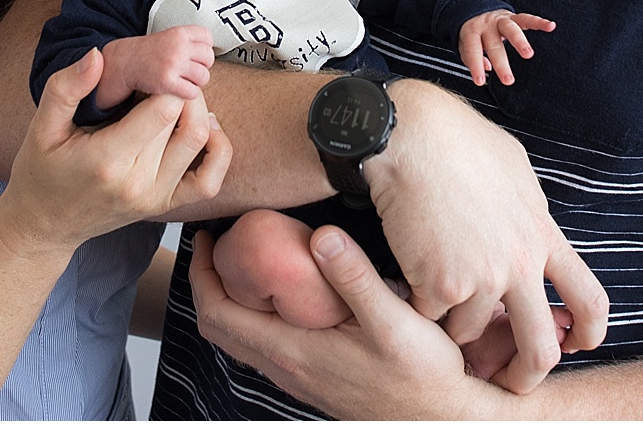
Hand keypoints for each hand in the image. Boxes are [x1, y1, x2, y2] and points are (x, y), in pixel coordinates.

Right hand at [0, 49, 230, 256]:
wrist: (44, 225)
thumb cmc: (40, 172)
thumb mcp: (41, 127)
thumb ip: (66, 88)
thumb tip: (98, 55)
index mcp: (108, 159)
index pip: (163, 107)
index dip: (164, 78)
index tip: (147, 69)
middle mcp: (139, 183)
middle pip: (186, 120)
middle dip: (180, 88)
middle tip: (161, 76)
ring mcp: (157, 198)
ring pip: (202, 142)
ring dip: (199, 110)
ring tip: (176, 97)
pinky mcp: (166, 207)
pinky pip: (210, 180)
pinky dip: (217, 149)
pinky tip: (203, 128)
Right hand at [95, 27, 215, 109]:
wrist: (122, 63)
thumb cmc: (148, 53)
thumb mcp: (169, 37)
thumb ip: (189, 42)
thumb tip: (212, 56)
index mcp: (179, 32)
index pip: (208, 38)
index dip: (203, 49)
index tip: (193, 56)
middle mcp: (177, 46)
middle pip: (208, 58)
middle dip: (201, 67)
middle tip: (188, 72)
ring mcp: (173, 63)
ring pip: (203, 76)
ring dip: (196, 82)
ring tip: (183, 82)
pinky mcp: (167, 82)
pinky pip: (192, 92)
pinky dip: (187, 95)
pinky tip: (177, 91)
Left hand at [190, 225, 508, 419]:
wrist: (440, 417)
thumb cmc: (420, 375)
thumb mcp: (392, 319)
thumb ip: (354, 276)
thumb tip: (321, 235)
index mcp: (293, 350)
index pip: (219, 314)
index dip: (202, 274)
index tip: (206, 239)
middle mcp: (287, 367)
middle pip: (221, 328)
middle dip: (208, 284)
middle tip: (217, 245)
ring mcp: (298, 376)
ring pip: (241, 339)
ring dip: (231, 300)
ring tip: (245, 261)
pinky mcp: (314, 377)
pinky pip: (265, 345)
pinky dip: (256, 315)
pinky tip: (284, 292)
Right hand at [366, 80, 606, 392]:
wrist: (411, 136)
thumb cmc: (457, 140)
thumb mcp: (513, 171)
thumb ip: (528, 210)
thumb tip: (532, 226)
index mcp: (543, 234)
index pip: (589, 298)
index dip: (590, 332)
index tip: (577, 344)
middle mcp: (519, 263)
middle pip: (541, 348)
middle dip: (526, 375)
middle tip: (509, 379)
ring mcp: (480, 277)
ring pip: (469, 332)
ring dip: (450, 319)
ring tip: (431, 281)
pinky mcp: (439, 284)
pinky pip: (428, 315)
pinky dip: (415, 301)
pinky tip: (407, 267)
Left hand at [457, 10, 554, 86]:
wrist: (474, 8)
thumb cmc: (472, 32)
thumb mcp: (463, 44)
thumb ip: (471, 56)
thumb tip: (486, 67)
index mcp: (472, 32)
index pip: (472, 49)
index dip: (476, 66)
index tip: (480, 81)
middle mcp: (487, 25)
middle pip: (494, 44)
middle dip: (501, 63)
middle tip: (508, 80)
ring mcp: (501, 20)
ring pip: (511, 29)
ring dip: (520, 42)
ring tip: (528, 54)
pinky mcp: (514, 16)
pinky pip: (527, 18)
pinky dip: (539, 22)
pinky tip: (550, 26)